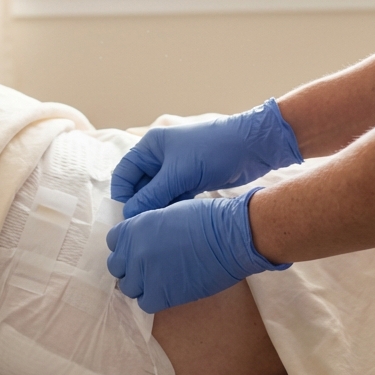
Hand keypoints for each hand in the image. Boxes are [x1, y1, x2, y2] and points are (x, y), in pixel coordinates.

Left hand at [106, 189, 288, 313]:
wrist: (230, 238)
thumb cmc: (207, 220)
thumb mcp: (168, 213)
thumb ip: (148, 228)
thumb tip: (143, 241)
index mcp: (135, 227)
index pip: (114, 243)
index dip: (127, 247)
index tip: (139, 251)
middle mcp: (134, 251)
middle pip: (117, 268)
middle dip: (131, 268)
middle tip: (150, 268)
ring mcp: (145, 274)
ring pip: (129, 288)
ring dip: (142, 285)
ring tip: (162, 280)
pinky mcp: (160, 295)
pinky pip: (145, 303)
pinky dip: (154, 299)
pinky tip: (169, 290)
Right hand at [111, 99, 301, 219]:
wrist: (252, 147)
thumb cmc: (213, 150)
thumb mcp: (179, 173)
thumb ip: (152, 195)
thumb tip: (130, 215)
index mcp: (151, 147)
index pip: (124, 173)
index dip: (122, 195)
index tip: (126, 217)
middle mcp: (160, 157)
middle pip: (139, 186)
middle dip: (140, 205)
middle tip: (142, 227)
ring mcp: (175, 169)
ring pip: (156, 195)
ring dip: (157, 209)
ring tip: (159, 226)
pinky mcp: (190, 180)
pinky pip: (173, 198)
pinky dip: (172, 208)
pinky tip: (174, 221)